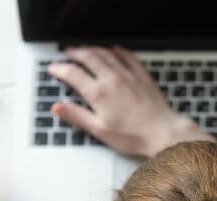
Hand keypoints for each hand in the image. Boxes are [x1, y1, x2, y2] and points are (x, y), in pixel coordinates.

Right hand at [47, 46, 211, 157]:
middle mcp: (112, 79)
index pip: (72, 73)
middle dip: (75, 53)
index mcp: (98, 93)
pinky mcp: (142, 76)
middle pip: (88, 57)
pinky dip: (118, 51)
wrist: (163, 132)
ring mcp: (128, 75)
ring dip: (93, 49)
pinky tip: (115, 50)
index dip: (59, 69)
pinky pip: (128, 57)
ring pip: (106, 54)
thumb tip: (57, 108)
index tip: (53, 68)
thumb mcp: (100, 130)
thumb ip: (77, 116)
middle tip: (68, 53)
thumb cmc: (133, 136)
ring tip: (85, 49)